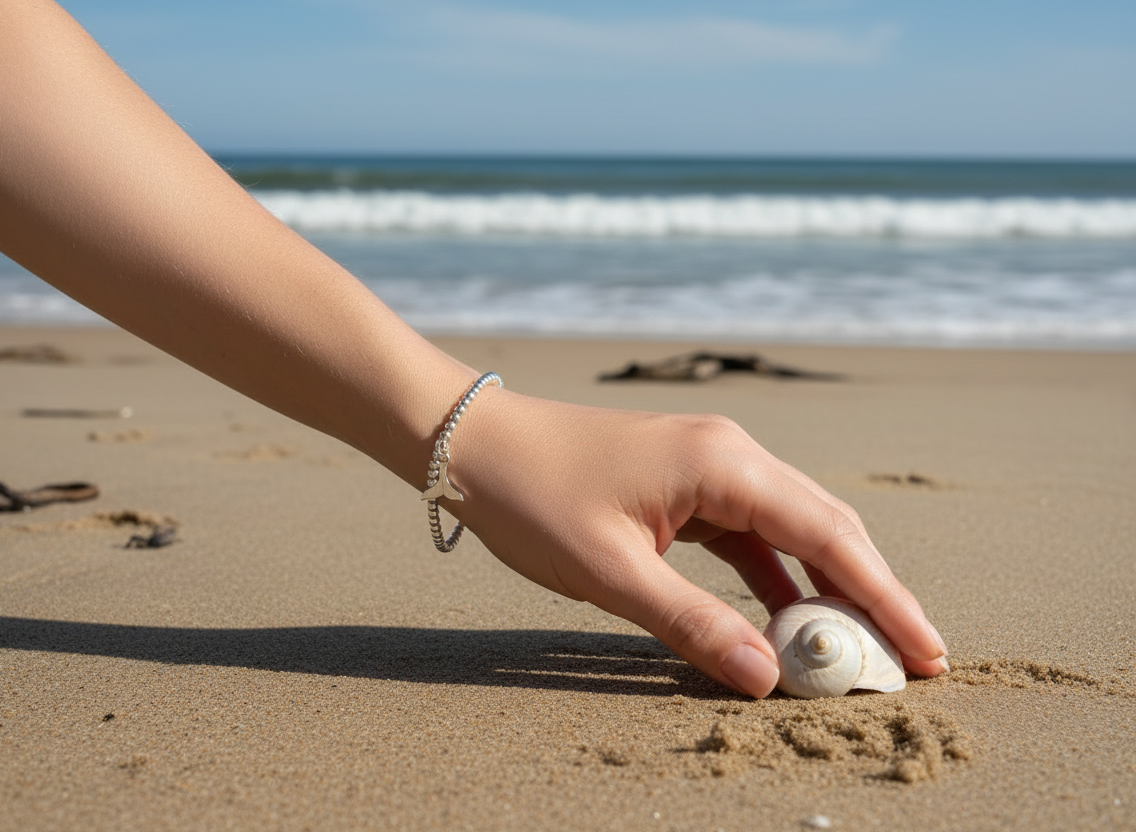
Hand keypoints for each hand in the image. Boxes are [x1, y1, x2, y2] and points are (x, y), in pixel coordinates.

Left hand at [448, 389, 948, 697]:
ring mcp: (708, 462)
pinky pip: (749, 531)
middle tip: (909, 662)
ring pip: (791, 529)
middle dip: (870, 594)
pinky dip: (774, 575)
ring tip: (855, 648)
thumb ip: (692, 625)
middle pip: (826, 527)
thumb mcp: (611, 573)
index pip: (830, 537)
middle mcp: (731, 453)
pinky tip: (784, 617)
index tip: (927, 653)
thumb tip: (768, 679)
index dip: (886, 599)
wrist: (472, 442)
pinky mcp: (685, 481)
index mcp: (724, 464)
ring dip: (825, 586)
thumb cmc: (533, 497)